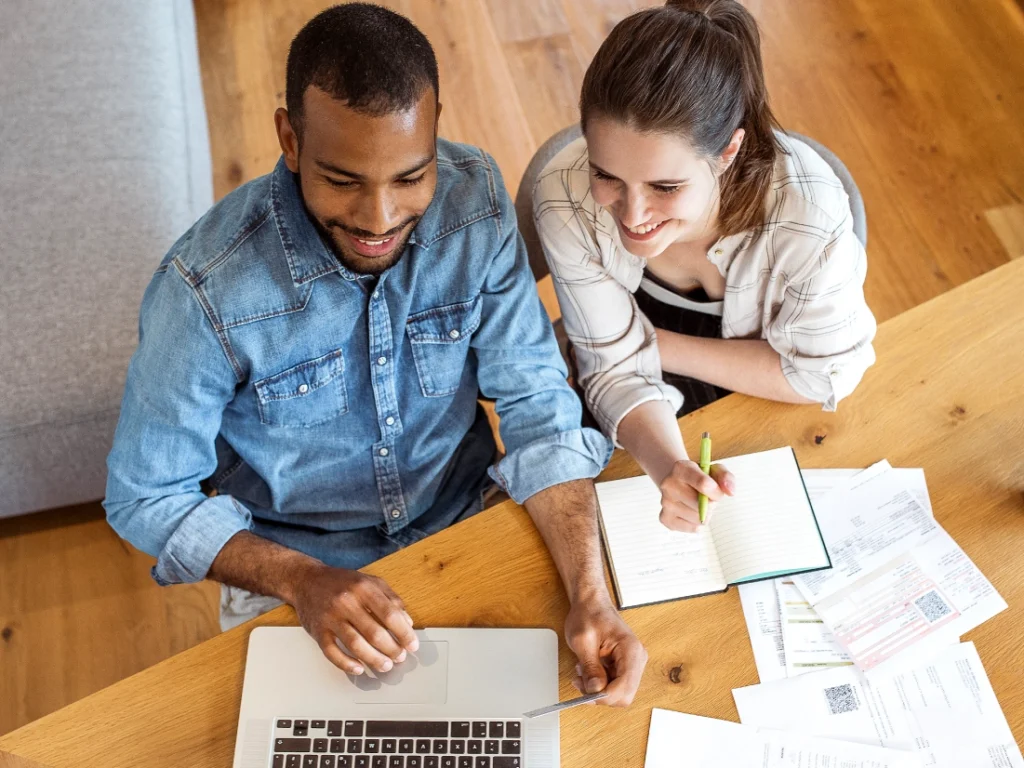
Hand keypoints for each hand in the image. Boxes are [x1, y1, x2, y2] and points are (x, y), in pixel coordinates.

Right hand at [288, 563, 417, 675]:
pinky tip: (359, 669)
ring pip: (355, 645)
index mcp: (364, 588)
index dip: (404, 633)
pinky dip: (346, 664)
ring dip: (374, 659)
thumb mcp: (370, 582)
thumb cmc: (342, 582)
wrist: (306, 580)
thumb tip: (408, 623)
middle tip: (400, 657)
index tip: (412, 645)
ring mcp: (330, 617)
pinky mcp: (317, 631)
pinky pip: (332, 652)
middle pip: (374, 633)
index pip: (390, 615)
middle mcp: (346, 602)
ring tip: (385, 665)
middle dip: (392, 649)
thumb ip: (391, 599)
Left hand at [564, 596, 647, 706]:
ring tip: (583, 671)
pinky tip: (588, 670)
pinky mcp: (625, 666)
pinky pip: (614, 686)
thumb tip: (595, 690)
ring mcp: (632, 664)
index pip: (625, 688)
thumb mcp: (583, 641)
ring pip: (618, 693)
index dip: (605, 696)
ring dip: (598, 689)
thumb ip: (590, 667)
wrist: (591, 603)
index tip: (586, 692)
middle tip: (581, 682)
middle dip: (600, 694)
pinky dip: (599, 684)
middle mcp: (637, 659)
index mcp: (630, 650)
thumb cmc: (589, 615)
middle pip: (624, 695)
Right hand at [659, 460, 735, 531]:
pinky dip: (697, 523)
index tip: (718, 492)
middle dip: (711, 504)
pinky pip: (692, 528)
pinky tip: (692, 512)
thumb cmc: (700, 477)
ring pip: (698, 518)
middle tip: (707, 497)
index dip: (716, 492)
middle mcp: (669, 484)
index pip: (703, 484)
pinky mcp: (665, 518)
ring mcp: (665, 502)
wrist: (679, 483)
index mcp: (681, 468)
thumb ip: (726, 477)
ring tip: (699, 504)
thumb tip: (730, 492)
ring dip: (705, 514)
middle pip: (701, 505)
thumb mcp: (714, 471)